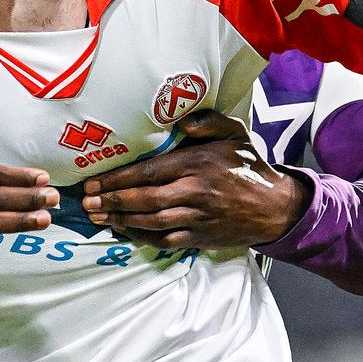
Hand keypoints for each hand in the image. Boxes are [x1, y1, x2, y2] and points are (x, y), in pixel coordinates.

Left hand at [82, 109, 305, 249]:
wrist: (276, 208)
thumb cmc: (249, 166)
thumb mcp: (236, 133)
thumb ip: (208, 120)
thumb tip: (181, 120)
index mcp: (198, 163)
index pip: (150, 171)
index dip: (119, 178)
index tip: (94, 181)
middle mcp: (195, 192)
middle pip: (145, 199)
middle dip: (112, 201)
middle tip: (86, 202)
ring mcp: (197, 217)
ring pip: (152, 222)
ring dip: (121, 220)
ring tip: (97, 216)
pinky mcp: (200, 238)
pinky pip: (165, 241)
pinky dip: (142, 238)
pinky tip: (124, 232)